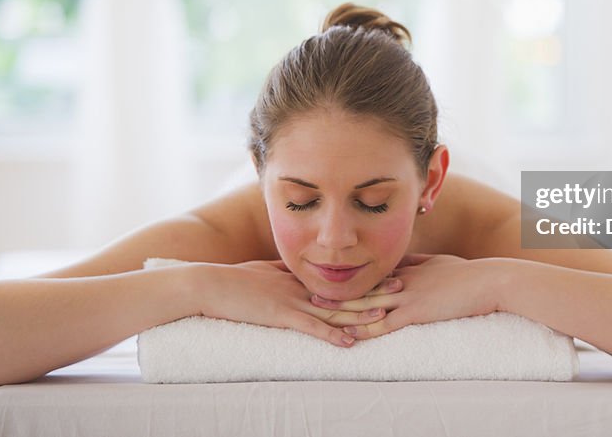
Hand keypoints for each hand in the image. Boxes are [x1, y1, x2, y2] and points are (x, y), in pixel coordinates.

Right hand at [193, 260, 401, 347]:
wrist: (210, 284)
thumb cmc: (234, 280)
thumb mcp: (265, 271)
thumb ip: (285, 272)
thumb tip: (299, 271)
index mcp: (299, 277)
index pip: (338, 279)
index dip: (363, 279)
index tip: (385, 275)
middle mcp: (301, 286)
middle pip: (343, 291)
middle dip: (373, 292)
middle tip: (401, 289)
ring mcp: (292, 300)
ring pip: (333, 309)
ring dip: (360, 314)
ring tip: (385, 316)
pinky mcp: (280, 314)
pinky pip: (311, 326)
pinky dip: (331, 334)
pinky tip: (348, 341)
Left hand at [308, 254, 503, 341]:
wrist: (487, 281)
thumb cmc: (467, 273)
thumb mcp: (437, 262)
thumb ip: (418, 262)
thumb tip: (404, 263)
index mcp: (406, 268)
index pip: (370, 273)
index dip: (348, 276)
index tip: (327, 277)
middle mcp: (400, 280)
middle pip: (361, 287)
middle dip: (335, 291)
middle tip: (309, 291)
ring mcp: (406, 295)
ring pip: (366, 305)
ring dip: (341, 310)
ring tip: (317, 312)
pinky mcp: (415, 312)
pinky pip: (383, 324)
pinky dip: (364, 329)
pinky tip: (348, 334)